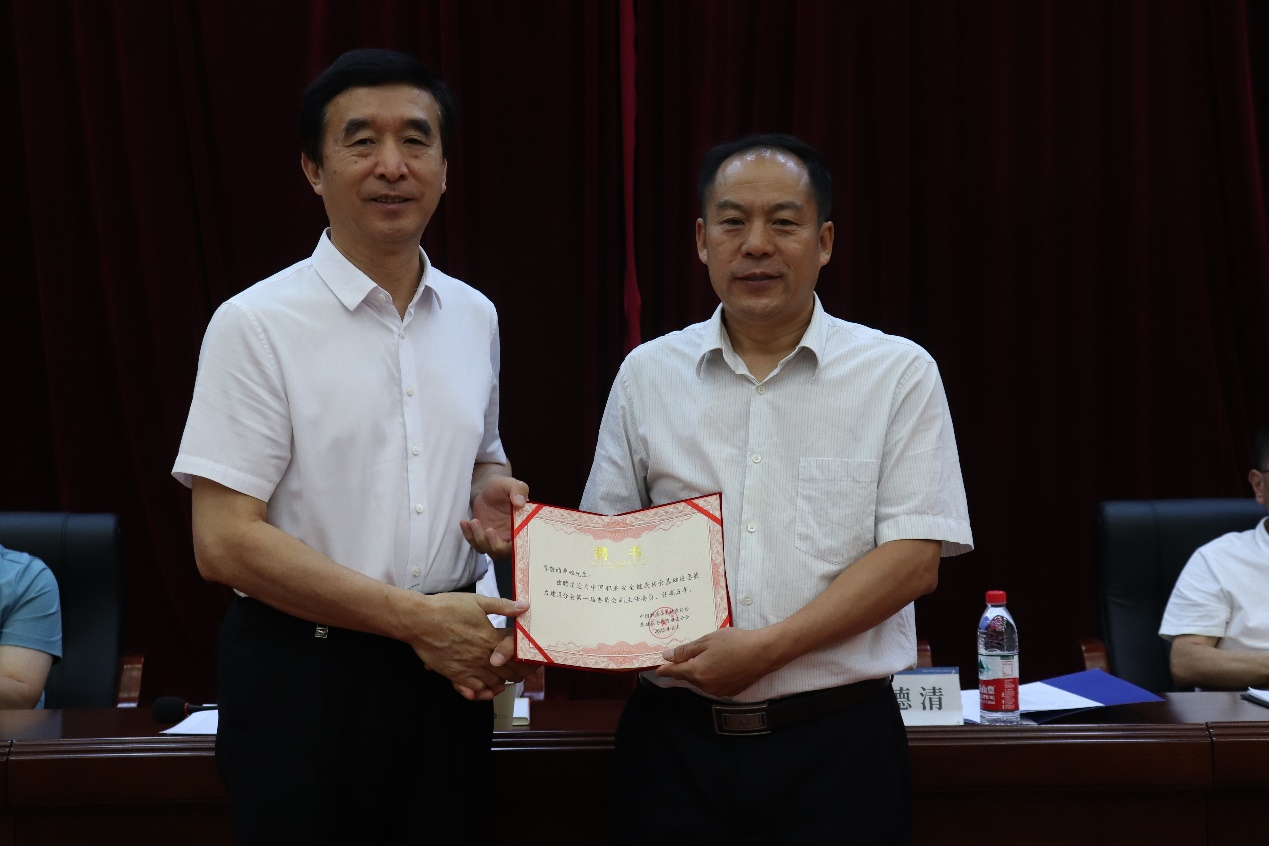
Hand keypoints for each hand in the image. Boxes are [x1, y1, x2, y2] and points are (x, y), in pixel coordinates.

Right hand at [410, 594, 528, 700]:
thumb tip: (525, 606)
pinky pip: (475, 690)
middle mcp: (482, 657)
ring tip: (509, 679)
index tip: (532, 660)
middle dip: (519, 673)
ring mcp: (468, 668)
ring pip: (493, 683)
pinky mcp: (454, 675)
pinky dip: (484, 691)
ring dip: (503, 682)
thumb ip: (503, 606)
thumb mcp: (477, 601)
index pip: (515, 655)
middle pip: (508, 672)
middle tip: (526, 673)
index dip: (526, 659)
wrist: (419, 620)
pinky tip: (488, 688)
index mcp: (490, 638)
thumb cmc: (447, 608)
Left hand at [460, 474, 528, 559]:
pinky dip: (469, 536)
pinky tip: (465, 522)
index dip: (516, 544)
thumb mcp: (511, 483)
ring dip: (479, 539)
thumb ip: (518, 490)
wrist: (486, 487)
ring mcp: (496, 539)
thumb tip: (520, 503)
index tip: (510, 534)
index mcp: (523, 526)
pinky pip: (475, 544)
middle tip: (488, 530)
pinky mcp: (482, 537)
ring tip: (474, 521)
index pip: (523, 542)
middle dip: (495, 545)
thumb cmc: (501, 486)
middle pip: (505, 552)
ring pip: (489, 550)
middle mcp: (511, 536)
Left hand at [655, 628, 780, 697]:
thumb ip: (685, 650)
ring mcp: (718, 691)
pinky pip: (714, 685)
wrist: (763, 653)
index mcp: (696, 672)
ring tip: (708, 656)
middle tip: (685, 654)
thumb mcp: (707, 641)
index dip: (665, 668)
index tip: (658, 667)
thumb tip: (667, 656)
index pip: (674, 672)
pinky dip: (712, 676)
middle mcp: (705, 686)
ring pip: (701, 681)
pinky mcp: (730, 692)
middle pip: (688, 677)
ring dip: (699, 671)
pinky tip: (721, 664)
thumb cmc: (734, 642)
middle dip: (684, 667)